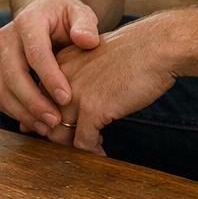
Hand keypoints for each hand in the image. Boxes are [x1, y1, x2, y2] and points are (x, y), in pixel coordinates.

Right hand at [0, 0, 102, 136]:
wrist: (42, 16)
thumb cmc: (63, 18)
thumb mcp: (79, 13)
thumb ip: (85, 24)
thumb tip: (86, 40)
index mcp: (27, 21)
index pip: (35, 53)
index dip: (49, 78)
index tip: (66, 98)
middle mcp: (5, 36)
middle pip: (13, 75)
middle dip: (34, 102)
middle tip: (56, 120)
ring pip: (1, 90)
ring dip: (23, 112)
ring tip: (47, 127)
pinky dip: (15, 113)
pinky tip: (36, 123)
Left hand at [44, 16, 177, 154]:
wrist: (156, 46)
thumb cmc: (133, 52)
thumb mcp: (94, 58)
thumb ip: (78, 77)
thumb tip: (73, 102)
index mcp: (58, 64)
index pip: (40, 98)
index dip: (51, 118)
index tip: (65, 128)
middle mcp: (60, 79)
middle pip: (46, 119)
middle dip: (60, 136)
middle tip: (77, 141)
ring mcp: (74, 95)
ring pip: (60, 135)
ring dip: (74, 148)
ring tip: (90, 148)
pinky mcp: (93, 109)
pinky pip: (83, 143)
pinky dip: (92, 152)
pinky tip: (102, 151)